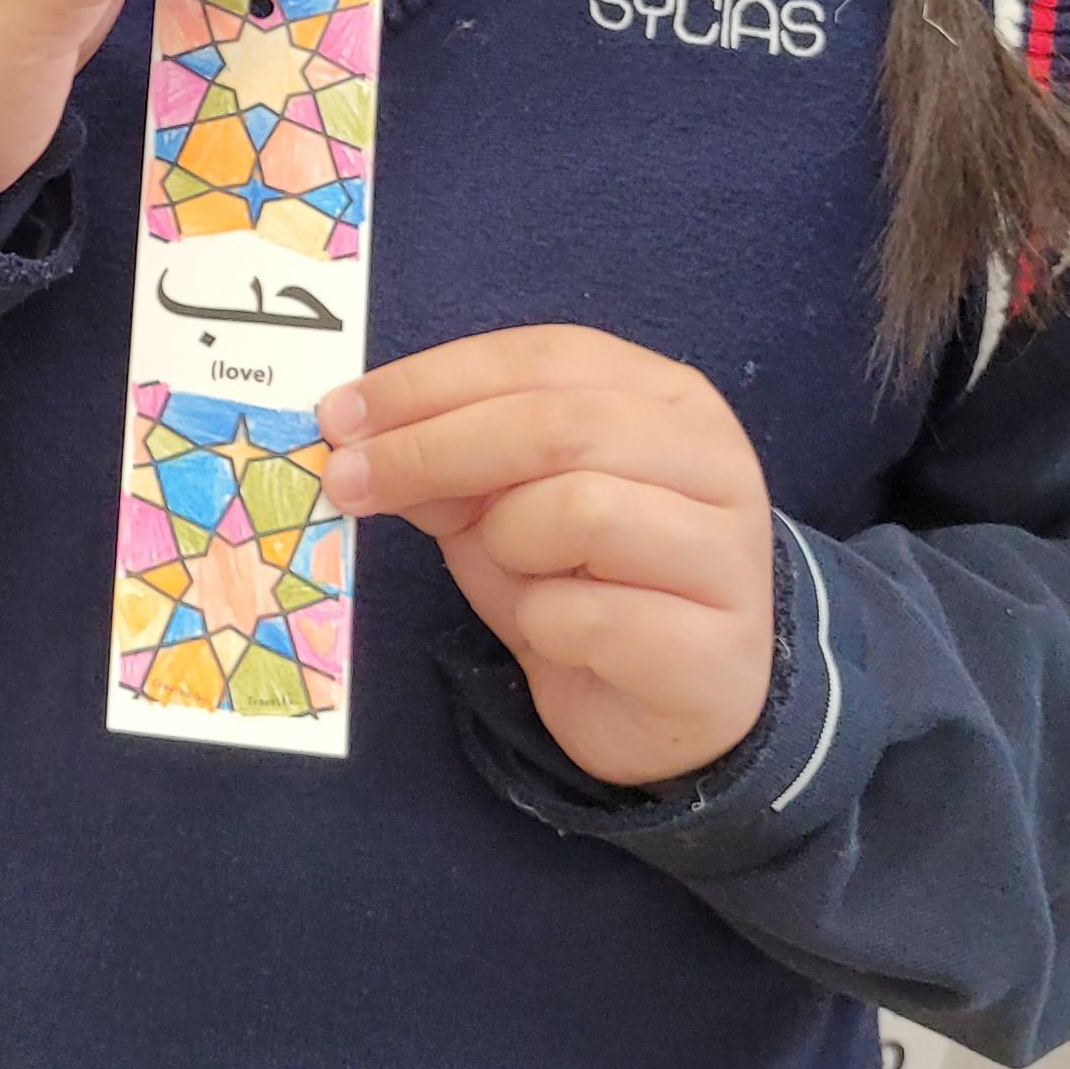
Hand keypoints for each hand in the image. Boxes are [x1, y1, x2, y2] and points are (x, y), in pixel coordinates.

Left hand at [318, 330, 776, 786]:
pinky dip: (544, 623)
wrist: (665, 710)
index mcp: (667, 401)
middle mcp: (714, 460)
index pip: (545, 358)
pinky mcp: (714, 645)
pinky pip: (590, 615)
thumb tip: (361, 439)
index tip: (341, 415)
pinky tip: (560, 636)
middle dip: (432, 450)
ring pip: (580, 510)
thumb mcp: (501, 512)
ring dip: (509, 544)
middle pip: (557, 425)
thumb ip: (449, 468)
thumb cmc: (584, 589)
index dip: (433, 380)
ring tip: (516, 573)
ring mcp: (729, 551)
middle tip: (349, 483)